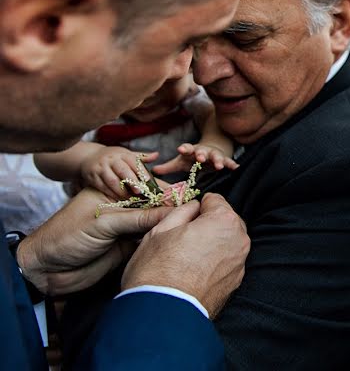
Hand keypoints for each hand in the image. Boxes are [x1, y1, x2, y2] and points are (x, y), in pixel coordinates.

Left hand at [15, 187, 178, 295]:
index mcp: (110, 194)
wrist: (45, 271)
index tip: (186, 193)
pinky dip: (160, 238)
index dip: (164, 191)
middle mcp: (118, 209)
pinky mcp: (125, 247)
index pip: (142, 188)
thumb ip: (138, 217)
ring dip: (167, 222)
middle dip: (170, 205)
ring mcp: (122, 229)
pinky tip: (176, 235)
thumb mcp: (103, 222)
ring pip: (151, 223)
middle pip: (150, 205)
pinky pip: (147, 240)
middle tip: (195, 205)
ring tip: (192, 219)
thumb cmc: (65, 237)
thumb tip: (170, 211)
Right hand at [80, 146, 157, 198]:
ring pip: (112, 180)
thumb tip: (157, 155)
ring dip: (122, 191)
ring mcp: (101, 168)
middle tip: (140, 191)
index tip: (148, 180)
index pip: (134, 162)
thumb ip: (142, 157)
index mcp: (123, 154)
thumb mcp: (126, 154)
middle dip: (132, 181)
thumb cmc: (114, 158)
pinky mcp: (92, 176)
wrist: (89, 156)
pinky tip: (118, 199)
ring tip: (130, 198)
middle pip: (123, 171)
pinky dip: (111, 194)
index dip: (141, 171)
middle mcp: (111, 160)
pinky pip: (102, 187)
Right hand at [122, 193, 249, 317]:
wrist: (162, 314)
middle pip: (225, 221)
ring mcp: (239, 263)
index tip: (185, 219)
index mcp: (223, 221)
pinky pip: (226, 262)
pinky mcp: (235, 282)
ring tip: (187, 258)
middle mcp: (239, 240)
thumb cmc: (156, 270)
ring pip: (226, 242)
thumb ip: (182, 211)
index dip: (197, 208)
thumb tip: (194, 207)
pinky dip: (214, 262)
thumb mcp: (160, 230)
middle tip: (183, 239)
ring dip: (212, 244)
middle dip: (208, 225)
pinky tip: (194, 272)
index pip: (215, 200)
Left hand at [152, 143, 238, 174]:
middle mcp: (203, 151)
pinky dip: (232, 165)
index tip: (180, 149)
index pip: (187, 148)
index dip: (184, 148)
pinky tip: (236, 168)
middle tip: (200, 157)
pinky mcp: (224, 160)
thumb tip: (152, 171)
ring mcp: (214, 155)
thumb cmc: (192, 158)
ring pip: (216, 157)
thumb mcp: (181, 162)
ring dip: (218, 160)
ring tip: (220, 166)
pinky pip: (229, 162)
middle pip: (202, 152)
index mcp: (191, 151)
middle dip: (201, 154)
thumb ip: (168, 167)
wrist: (210, 151)